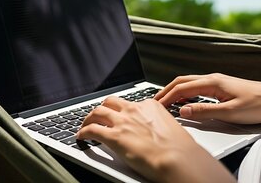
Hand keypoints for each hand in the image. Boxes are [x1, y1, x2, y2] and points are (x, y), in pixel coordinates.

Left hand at [78, 96, 230, 182]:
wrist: (177, 158)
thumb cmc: (180, 148)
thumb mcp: (170, 127)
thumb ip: (158, 125)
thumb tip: (156, 132)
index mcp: (149, 105)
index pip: (130, 103)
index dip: (121, 110)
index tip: (119, 115)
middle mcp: (134, 110)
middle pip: (110, 102)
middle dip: (102, 108)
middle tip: (98, 115)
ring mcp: (123, 122)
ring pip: (97, 112)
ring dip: (88, 118)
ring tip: (85, 124)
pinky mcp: (114, 137)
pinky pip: (92, 130)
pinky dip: (83, 132)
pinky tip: (81, 136)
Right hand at [154, 74, 260, 123]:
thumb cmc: (258, 104)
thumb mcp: (230, 112)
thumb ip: (205, 111)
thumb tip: (184, 111)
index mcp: (213, 82)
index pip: (182, 88)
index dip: (167, 97)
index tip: (157, 106)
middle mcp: (213, 78)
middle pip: (182, 81)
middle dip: (167, 91)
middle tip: (155, 102)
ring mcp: (218, 81)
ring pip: (189, 83)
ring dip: (176, 91)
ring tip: (166, 102)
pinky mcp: (222, 87)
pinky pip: (198, 87)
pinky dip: (186, 92)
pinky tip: (186, 101)